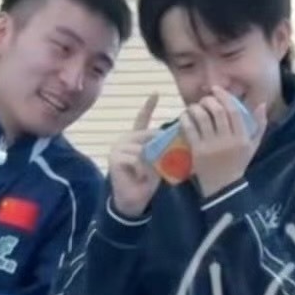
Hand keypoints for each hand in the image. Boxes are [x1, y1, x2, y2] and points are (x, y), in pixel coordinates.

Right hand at [107, 94, 160, 217]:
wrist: (133, 201)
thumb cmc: (147, 182)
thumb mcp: (160, 164)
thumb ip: (165, 151)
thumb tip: (179, 140)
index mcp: (136, 139)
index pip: (142, 119)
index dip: (149, 106)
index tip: (156, 93)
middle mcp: (126, 139)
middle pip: (150, 135)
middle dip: (163, 148)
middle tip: (167, 163)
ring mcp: (119, 147)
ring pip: (145, 148)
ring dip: (153, 162)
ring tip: (151, 174)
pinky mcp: (115, 157)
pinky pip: (138, 158)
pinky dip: (144, 169)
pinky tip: (141, 177)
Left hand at [181, 86, 266, 196]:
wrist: (224, 187)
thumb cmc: (238, 164)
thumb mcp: (253, 145)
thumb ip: (260, 125)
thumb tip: (262, 104)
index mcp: (241, 138)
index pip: (233, 111)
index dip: (223, 96)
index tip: (216, 89)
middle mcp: (227, 141)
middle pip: (217, 111)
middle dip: (208, 100)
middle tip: (204, 100)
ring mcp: (211, 146)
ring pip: (202, 118)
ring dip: (195, 108)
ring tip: (194, 107)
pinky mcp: (198, 152)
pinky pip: (190, 130)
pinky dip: (186, 119)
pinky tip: (185, 116)